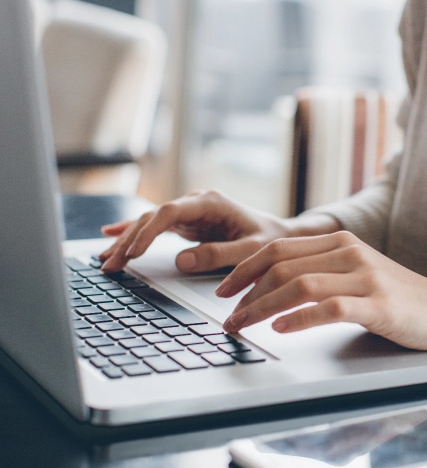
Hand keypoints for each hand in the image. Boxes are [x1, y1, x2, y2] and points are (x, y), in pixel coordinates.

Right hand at [99, 190, 295, 272]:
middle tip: (110, 264)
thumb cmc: (269, 240)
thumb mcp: (250, 250)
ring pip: (149, 222)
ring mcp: (190, 212)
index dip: (148, 231)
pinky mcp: (187, 223)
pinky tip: (110, 234)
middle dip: (129, 240)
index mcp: (211, 203)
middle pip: (153, 217)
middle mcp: (196, 203)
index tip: (133, 252)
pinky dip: (134, 232)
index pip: (170, 212)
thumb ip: (219, 255)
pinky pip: (155, 227)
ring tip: (105, 260)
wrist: (280, 236)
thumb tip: (181, 261)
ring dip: (126, 240)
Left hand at [218, 231, 426, 353]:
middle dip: (246, 291)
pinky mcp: (378, 304)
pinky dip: (299, 318)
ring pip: (299, 285)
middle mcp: (349, 252)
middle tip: (228, 315)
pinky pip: (329, 308)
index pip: (278, 248)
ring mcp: (365, 276)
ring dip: (263, 307)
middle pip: (282, 264)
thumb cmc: (395, 297)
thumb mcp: (355, 272)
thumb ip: (320, 270)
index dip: (244, 268)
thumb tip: (270, 286)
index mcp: (339, 241)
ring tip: (243, 325)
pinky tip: (280, 328)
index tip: (224, 289)